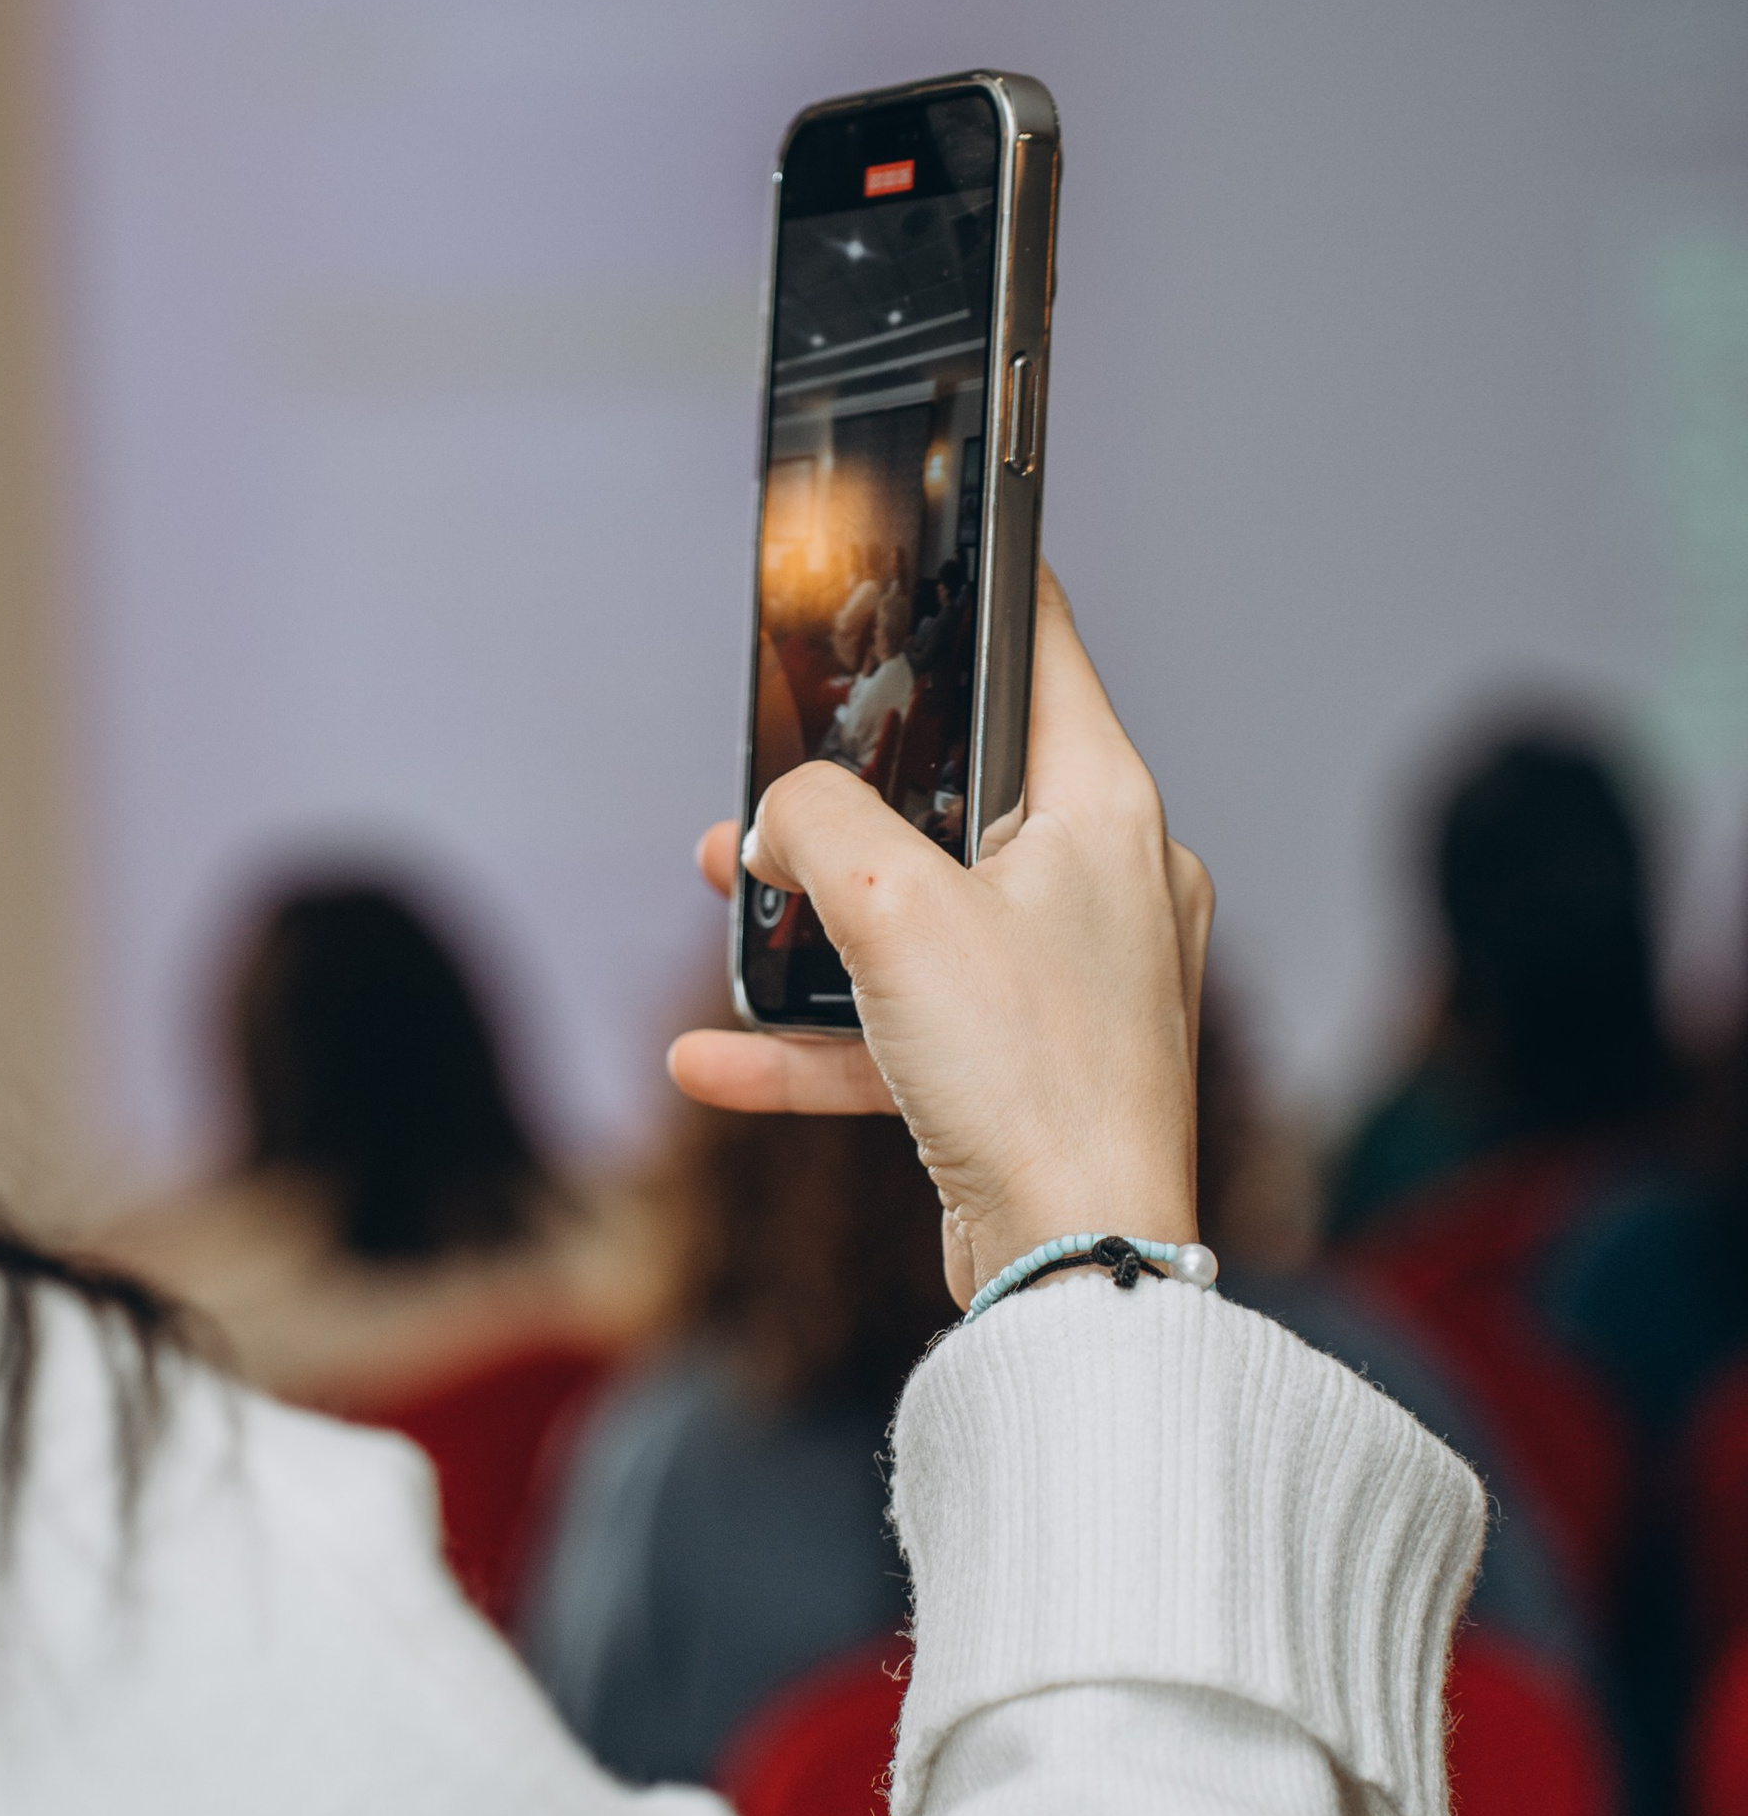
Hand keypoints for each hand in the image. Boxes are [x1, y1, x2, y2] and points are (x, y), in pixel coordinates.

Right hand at [670, 567, 1211, 1309]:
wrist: (1074, 1268)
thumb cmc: (1024, 1077)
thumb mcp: (892, 910)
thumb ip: (815, 824)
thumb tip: (772, 817)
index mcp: (1105, 810)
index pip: (1042, 649)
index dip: (975, 590)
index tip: (920, 546)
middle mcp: (1105, 883)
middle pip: (961, 791)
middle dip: (845, 792)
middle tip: (769, 778)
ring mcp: (1070, 980)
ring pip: (922, 912)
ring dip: (816, 913)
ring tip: (721, 896)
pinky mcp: (1029, 1068)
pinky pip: (907, 1027)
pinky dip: (820, 1037)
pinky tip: (710, 1055)